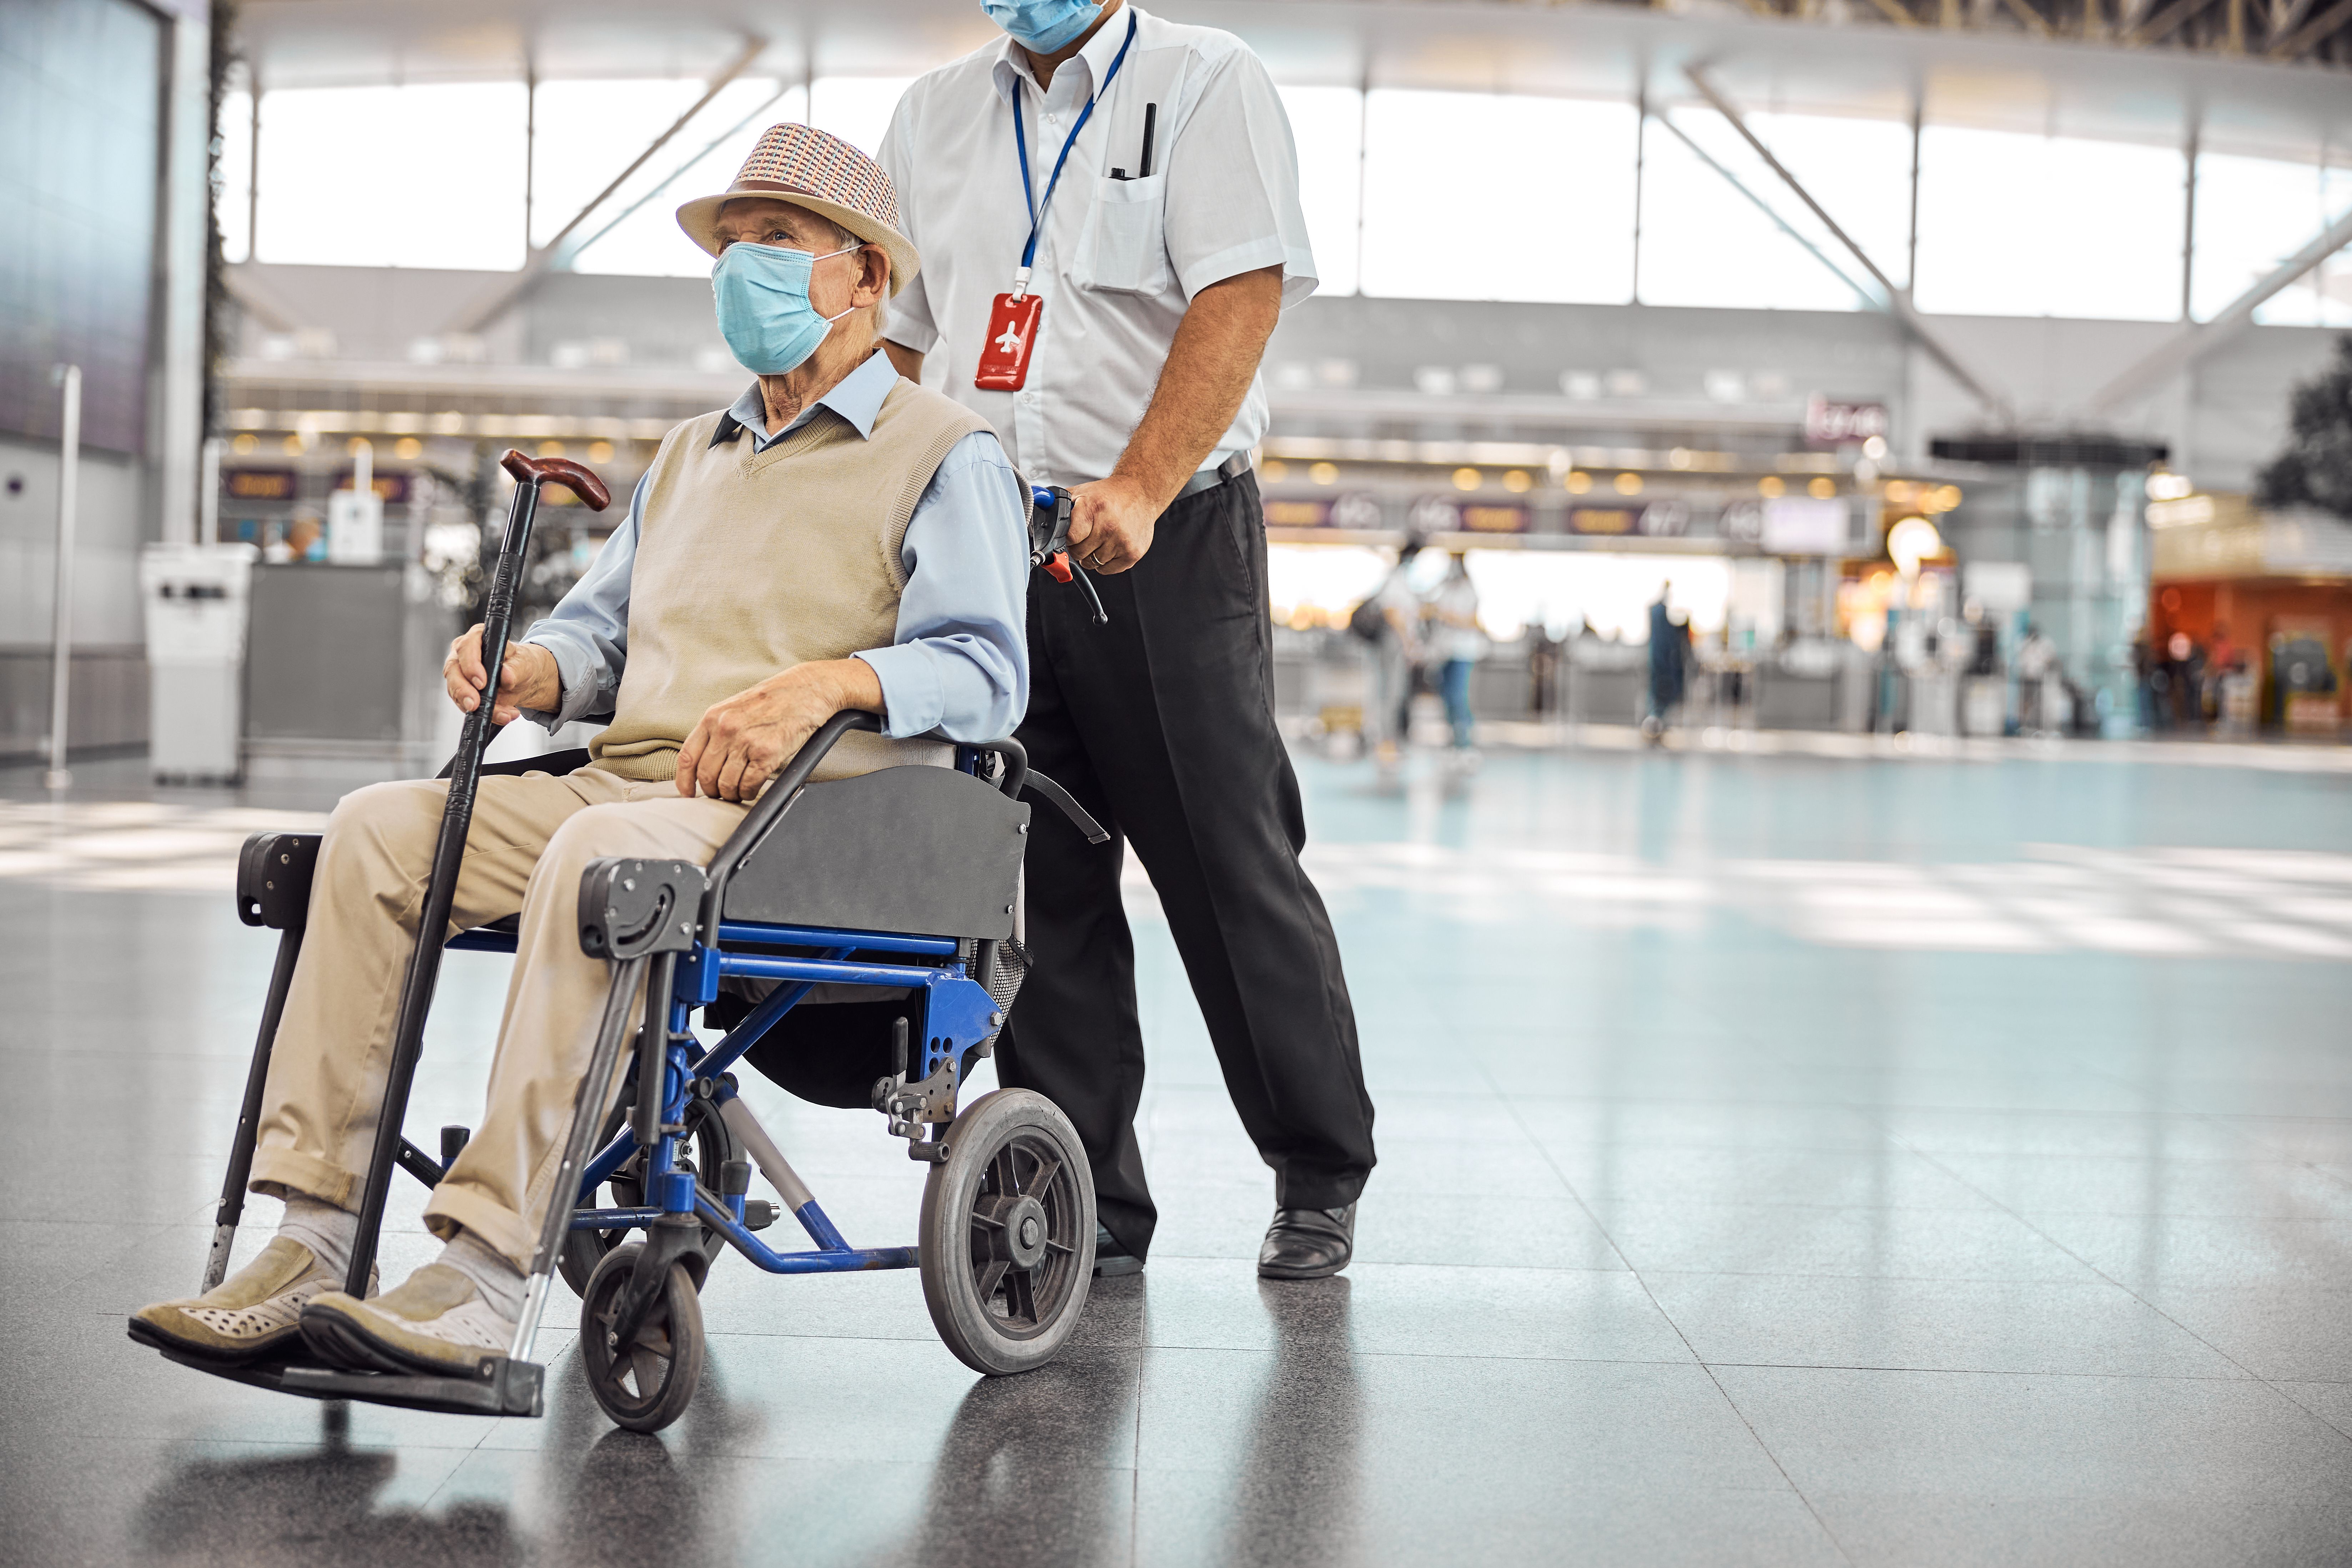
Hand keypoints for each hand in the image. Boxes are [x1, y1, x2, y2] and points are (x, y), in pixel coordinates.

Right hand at [444, 625, 559, 724]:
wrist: (522, 679)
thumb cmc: (521, 664)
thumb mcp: (525, 663)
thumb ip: (516, 668)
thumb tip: (506, 676)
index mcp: (477, 638)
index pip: (466, 647)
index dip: (471, 665)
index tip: (481, 683)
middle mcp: (462, 654)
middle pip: (453, 671)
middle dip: (463, 691)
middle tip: (475, 705)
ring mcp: (459, 673)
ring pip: (456, 691)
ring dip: (476, 707)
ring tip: (502, 715)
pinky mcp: (461, 691)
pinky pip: (464, 704)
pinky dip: (482, 713)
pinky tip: (501, 716)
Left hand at [676, 658, 884, 801]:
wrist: (808, 689)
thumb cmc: (775, 699)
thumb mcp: (736, 708)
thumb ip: (718, 731)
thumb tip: (707, 762)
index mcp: (714, 717)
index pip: (688, 756)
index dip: (684, 780)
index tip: (688, 792)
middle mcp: (726, 729)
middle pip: (706, 775)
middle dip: (712, 791)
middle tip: (721, 793)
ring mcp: (746, 741)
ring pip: (726, 784)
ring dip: (732, 794)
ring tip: (739, 792)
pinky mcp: (767, 753)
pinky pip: (749, 785)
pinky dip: (749, 793)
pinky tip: (753, 789)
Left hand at [1064, 472, 1162, 574]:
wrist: (1140, 494)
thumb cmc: (1109, 495)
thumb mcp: (1081, 493)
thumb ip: (1060, 506)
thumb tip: (1039, 512)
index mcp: (1093, 509)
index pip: (1069, 539)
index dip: (1068, 538)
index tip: (1073, 533)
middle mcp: (1108, 526)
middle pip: (1079, 554)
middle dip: (1079, 546)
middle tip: (1088, 534)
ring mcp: (1122, 542)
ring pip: (1092, 564)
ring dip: (1093, 554)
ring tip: (1102, 538)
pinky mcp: (1132, 553)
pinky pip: (1106, 570)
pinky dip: (1106, 562)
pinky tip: (1111, 546)